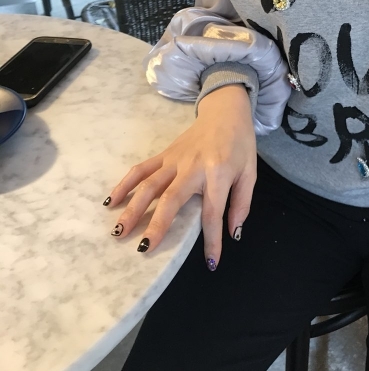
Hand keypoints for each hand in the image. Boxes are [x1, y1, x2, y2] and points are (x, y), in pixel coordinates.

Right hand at [104, 84, 255, 268]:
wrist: (226, 112)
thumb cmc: (240, 145)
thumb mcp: (250, 172)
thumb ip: (242, 202)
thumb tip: (233, 233)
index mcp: (218, 173)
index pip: (213, 212)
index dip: (212, 239)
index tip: (211, 263)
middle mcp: (193, 166)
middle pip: (172, 198)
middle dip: (157, 224)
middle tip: (143, 248)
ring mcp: (175, 159)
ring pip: (150, 185)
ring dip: (133, 208)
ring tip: (119, 231)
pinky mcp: (164, 154)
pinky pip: (141, 169)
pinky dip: (124, 184)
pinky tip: (110, 201)